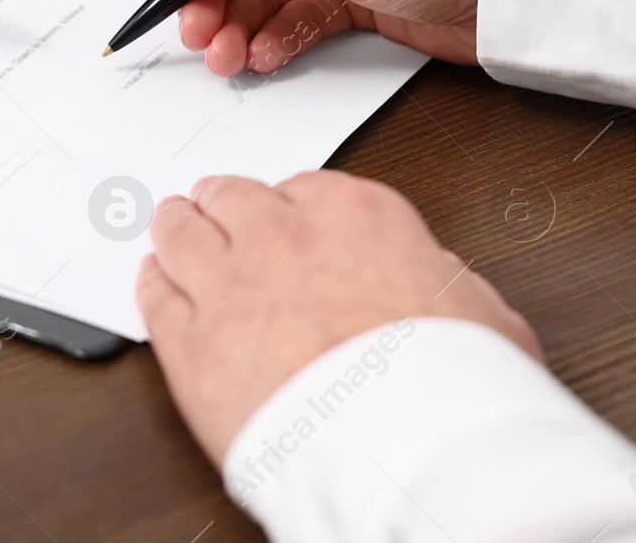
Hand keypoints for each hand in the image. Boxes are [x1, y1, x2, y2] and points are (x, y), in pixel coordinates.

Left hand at [135, 170, 541, 467]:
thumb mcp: (483, 315)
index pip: (306, 189)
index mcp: (357, 216)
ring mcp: (228, 284)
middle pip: (232, 198)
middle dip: (222, 202)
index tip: (284, 217)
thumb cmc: (451, 385)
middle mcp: (283, 236)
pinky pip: (155, 297)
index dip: (289, 207)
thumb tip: (439, 284)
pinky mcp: (189, 342)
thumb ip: (444, 283)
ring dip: (175, 227)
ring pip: (181, 234)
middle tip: (211, 204)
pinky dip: (151, 284)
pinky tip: (152, 282)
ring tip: (169, 224)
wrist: (406, 446)